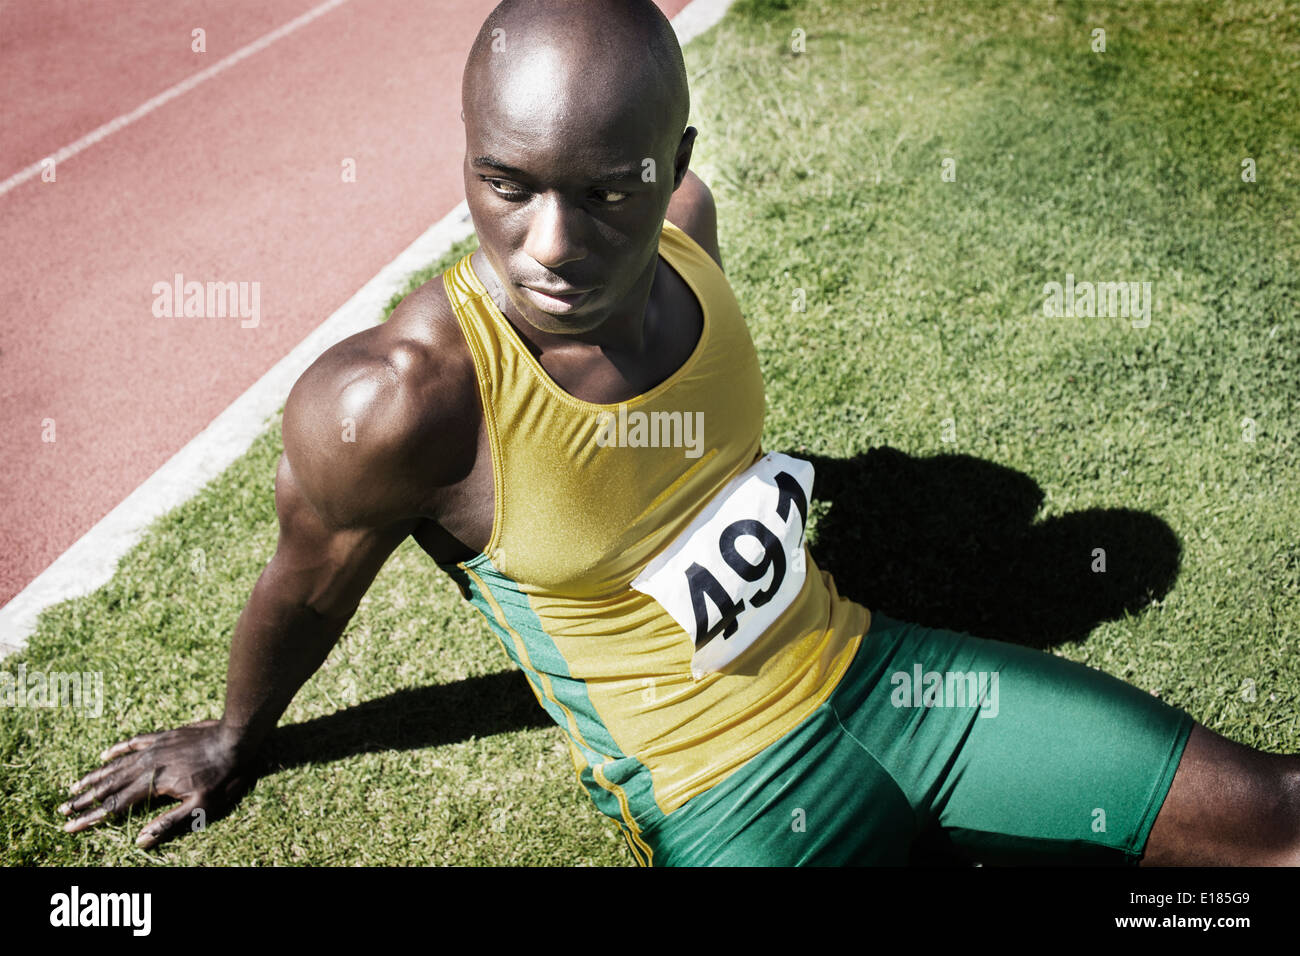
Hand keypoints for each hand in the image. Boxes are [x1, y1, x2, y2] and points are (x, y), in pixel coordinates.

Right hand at [59, 719, 255, 848]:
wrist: (235, 738)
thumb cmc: (222, 776)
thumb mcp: (201, 807)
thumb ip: (168, 823)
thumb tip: (139, 841)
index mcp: (153, 785)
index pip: (114, 805)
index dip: (91, 817)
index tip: (69, 826)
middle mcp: (147, 766)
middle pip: (108, 785)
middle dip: (84, 799)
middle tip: (62, 809)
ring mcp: (154, 749)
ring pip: (116, 765)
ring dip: (94, 776)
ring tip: (73, 786)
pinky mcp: (163, 736)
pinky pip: (134, 743)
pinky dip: (117, 749)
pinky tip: (104, 754)